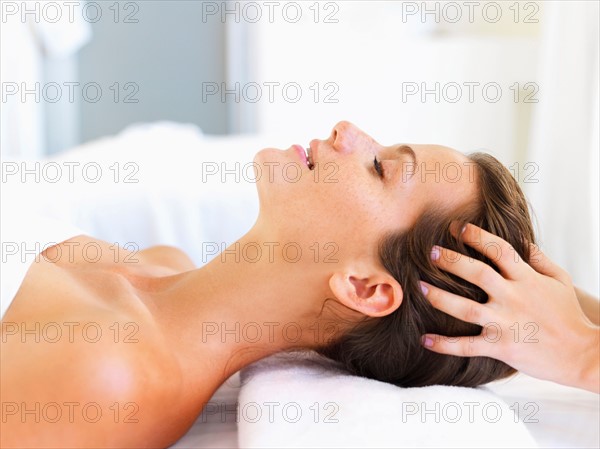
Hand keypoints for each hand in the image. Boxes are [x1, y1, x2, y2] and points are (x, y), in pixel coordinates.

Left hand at [420, 223, 599, 392]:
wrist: (581, 355)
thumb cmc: (569, 316)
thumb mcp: (560, 281)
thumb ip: (539, 259)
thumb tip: (523, 240)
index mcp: (526, 279)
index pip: (499, 250)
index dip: (477, 236)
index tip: (456, 227)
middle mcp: (513, 298)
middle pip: (477, 274)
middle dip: (451, 261)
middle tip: (431, 252)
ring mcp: (505, 323)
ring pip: (465, 308)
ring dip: (440, 298)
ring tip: (419, 287)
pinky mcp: (500, 347)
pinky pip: (466, 346)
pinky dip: (444, 344)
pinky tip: (424, 340)